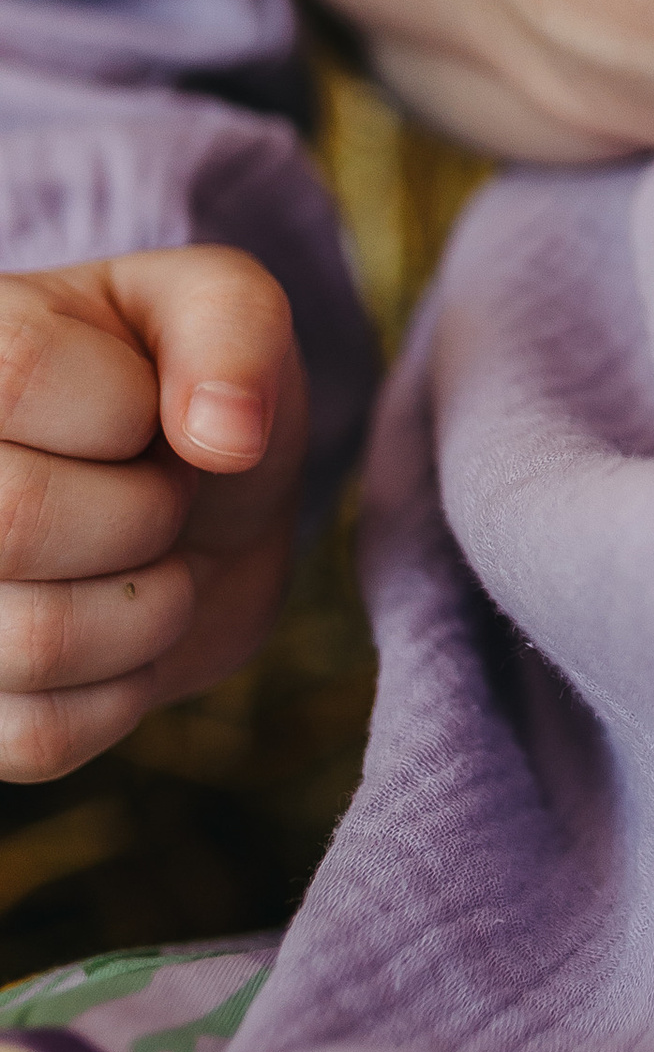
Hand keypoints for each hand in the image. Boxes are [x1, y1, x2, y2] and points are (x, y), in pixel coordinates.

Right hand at [0, 249, 307, 779]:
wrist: (182, 508)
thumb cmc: (182, 390)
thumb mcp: (220, 312)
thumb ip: (233, 330)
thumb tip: (226, 435)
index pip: (19, 370)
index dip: (125, 403)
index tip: (145, 413)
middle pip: (13, 517)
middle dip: (144, 512)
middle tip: (157, 496)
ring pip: (34, 640)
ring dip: (149, 608)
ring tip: (145, 562)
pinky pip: (42, 739)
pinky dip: (122, 694)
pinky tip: (117, 635)